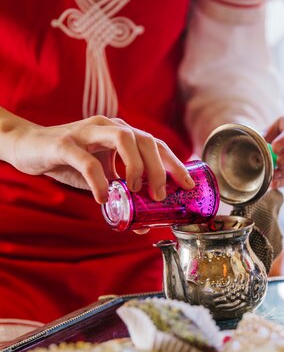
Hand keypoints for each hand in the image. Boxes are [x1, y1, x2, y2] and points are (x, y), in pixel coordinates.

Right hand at [6, 113, 194, 203]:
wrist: (28, 147)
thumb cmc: (68, 161)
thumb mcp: (100, 176)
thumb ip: (121, 194)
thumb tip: (142, 224)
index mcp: (121, 132)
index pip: (155, 144)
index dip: (173, 163)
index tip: (187, 185)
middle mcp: (108, 127)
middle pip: (145, 139)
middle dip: (158, 169)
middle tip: (159, 195)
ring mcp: (87, 132)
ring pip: (123, 139)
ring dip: (135, 167)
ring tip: (133, 191)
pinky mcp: (65, 143)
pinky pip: (87, 161)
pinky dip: (99, 181)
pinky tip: (102, 197)